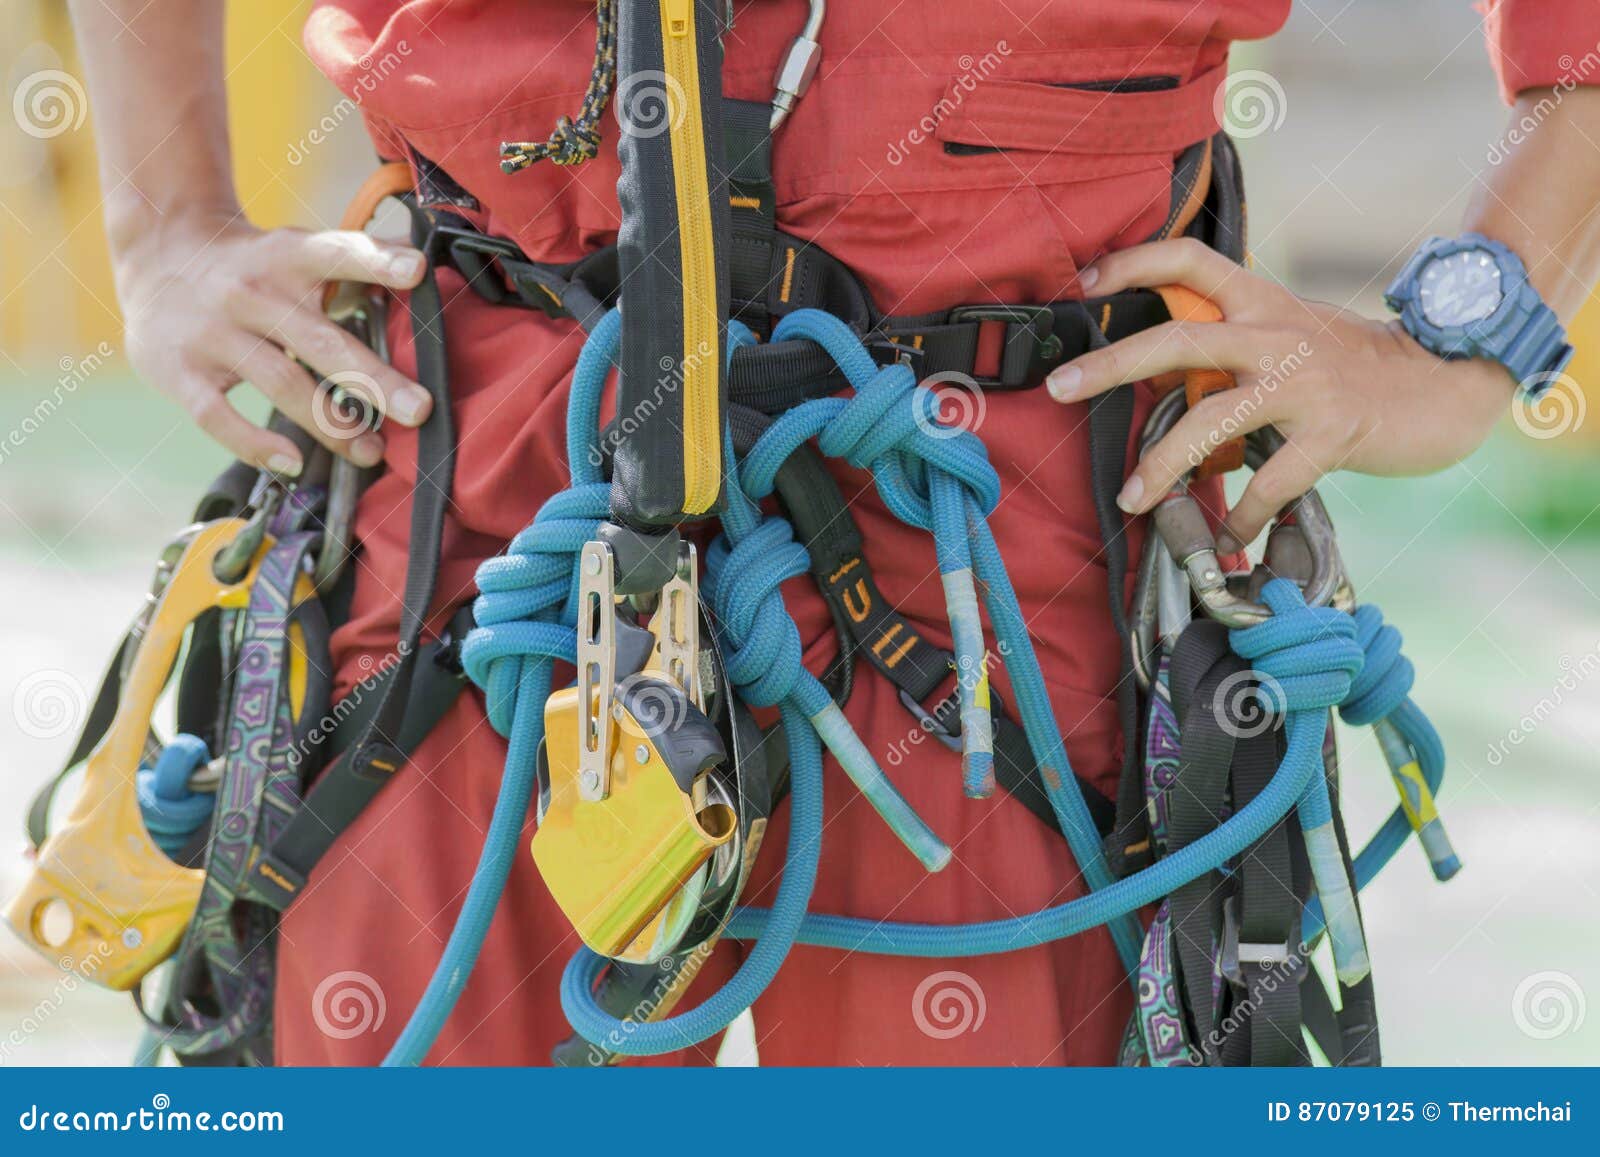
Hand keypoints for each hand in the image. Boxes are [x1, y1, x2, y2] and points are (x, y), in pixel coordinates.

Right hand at [111, 211, 430, 473]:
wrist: (157, 254)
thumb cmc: (253, 265)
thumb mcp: (295, 251)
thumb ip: (350, 267)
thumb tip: (423, 270)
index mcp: (287, 256)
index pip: (335, 253)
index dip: (376, 260)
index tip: (418, 270)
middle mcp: (251, 292)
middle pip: (320, 339)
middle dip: (374, 379)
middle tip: (420, 410)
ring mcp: (213, 332)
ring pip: (279, 382)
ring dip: (331, 424)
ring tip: (372, 450)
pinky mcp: (180, 370)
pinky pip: (218, 416)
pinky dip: (255, 444)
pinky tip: (293, 462)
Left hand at [1045, 238, 1512, 550]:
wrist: (1443, 385)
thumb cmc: (1349, 365)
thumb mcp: (1286, 335)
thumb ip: (1226, 346)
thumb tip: (1153, 374)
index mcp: (1262, 301)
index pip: (1190, 262)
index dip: (1133, 263)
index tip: (1083, 283)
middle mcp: (1276, 333)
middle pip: (1178, 340)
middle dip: (1110, 365)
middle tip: (1059, 388)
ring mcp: (1305, 382)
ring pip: (1211, 419)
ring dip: (1161, 465)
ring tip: (1131, 500)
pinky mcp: (1334, 432)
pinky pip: (1270, 481)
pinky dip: (1243, 515)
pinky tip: (1229, 537)